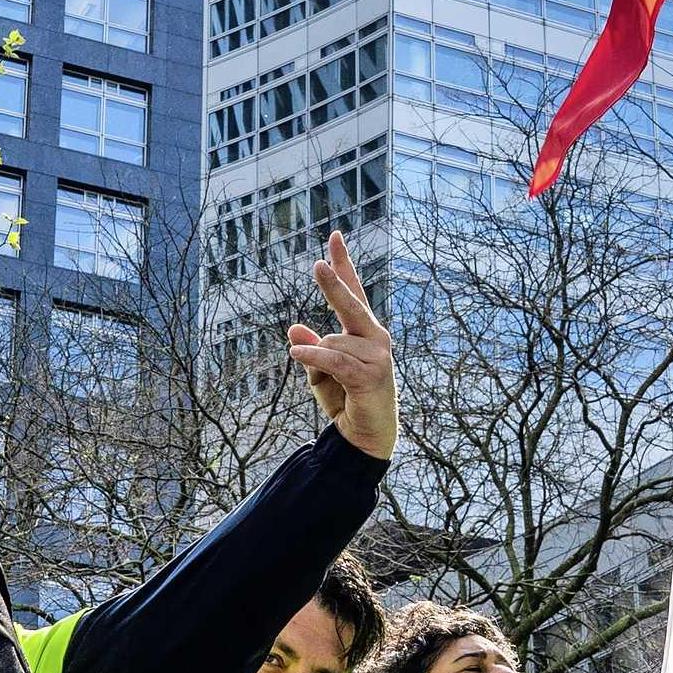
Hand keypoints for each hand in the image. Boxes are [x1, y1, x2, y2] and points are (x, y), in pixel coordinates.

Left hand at [287, 232, 396, 459]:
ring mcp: (377, 355)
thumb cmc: (345, 399)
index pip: (353, 290)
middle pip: (350, 302)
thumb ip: (312, 347)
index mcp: (364, 330)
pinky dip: (312, 357)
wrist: (365, 436)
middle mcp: (375, 337)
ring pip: (331, 341)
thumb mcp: (320, 371)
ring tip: (328, 383)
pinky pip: (333, 359)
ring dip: (317, 361)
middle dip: (334, 283)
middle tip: (317, 265)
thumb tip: (294, 327)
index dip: (343, 263)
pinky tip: (296, 354)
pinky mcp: (371, 375)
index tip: (334, 236)